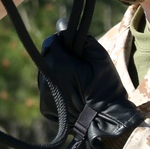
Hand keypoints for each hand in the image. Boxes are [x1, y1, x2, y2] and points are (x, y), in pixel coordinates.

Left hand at [38, 29, 142, 148]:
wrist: (105, 122)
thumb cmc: (106, 89)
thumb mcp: (101, 59)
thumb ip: (84, 40)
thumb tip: (65, 26)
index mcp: (58, 65)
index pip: (52, 42)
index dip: (62, 41)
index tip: (73, 45)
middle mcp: (46, 79)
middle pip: (47, 57)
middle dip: (58, 55)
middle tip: (76, 62)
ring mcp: (44, 95)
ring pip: (46, 74)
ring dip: (56, 71)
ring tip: (75, 80)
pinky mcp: (45, 108)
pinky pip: (48, 90)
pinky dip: (56, 88)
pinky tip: (71, 93)